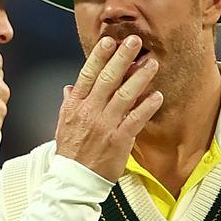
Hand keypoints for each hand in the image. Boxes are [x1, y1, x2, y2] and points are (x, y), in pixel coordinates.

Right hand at [55, 35, 162, 181]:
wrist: (73, 179)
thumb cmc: (70, 151)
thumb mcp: (62, 124)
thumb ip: (69, 103)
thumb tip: (71, 87)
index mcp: (75, 105)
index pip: (87, 75)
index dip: (99, 56)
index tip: (109, 41)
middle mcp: (89, 112)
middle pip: (107, 79)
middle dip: (122, 58)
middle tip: (135, 41)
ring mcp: (104, 125)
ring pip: (124, 96)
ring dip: (140, 78)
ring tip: (152, 63)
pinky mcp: (119, 140)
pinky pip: (135, 119)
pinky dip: (147, 106)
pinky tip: (157, 95)